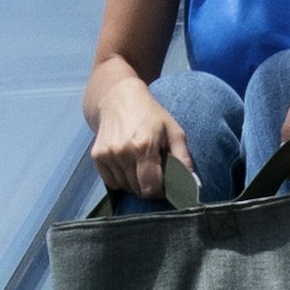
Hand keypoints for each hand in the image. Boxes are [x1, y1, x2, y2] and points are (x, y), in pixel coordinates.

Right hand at [86, 77, 193, 205]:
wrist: (119, 98)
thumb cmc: (151, 115)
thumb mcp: (173, 130)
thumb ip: (183, 157)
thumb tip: (192, 183)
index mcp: (144, 146)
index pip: (151, 187)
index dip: (160, 192)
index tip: (165, 186)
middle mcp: (123, 152)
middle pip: (137, 189)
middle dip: (149, 188)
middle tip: (154, 175)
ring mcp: (107, 154)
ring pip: (124, 187)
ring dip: (135, 184)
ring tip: (141, 168)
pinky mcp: (97, 155)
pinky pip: (111, 182)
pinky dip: (121, 181)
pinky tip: (127, 167)